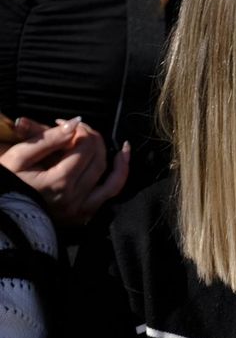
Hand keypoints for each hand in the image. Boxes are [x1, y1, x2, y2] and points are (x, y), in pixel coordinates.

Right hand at [0, 117, 128, 225]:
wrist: (2, 214)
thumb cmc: (7, 183)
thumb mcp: (18, 156)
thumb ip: (48, 139)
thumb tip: (76, 123)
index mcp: (58, 183)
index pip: (84, 148)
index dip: (78, 130)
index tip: (64, 123)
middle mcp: (74, 198)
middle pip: (98, 160)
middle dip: (92, 139)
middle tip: (79, 130)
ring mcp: (80, 208)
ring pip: (110, 178)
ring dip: (116, 159)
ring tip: (121, 145)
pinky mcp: (83, 214)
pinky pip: (110, 193)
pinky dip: (119, 176)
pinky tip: (121, 159)